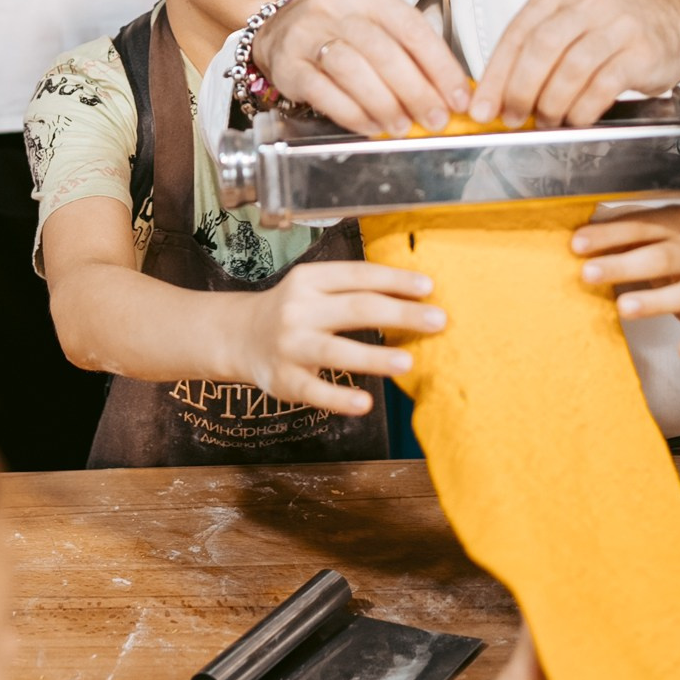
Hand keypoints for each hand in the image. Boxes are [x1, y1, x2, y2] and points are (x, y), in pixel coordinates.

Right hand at [229, 262, 444, 416]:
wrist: (240, 336)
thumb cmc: (295, 311)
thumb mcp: (315, 289)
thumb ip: (355, 290)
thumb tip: (416, 295)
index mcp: (310, 280)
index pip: (358, 276)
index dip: (394, 279)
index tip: (429, 286)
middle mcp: (298, 309)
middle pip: (354, 309)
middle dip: (399, 313)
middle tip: (439, 320)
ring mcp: (290, 346)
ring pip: (336, 351)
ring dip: (373, 356)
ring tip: (408, 362)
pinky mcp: (285, 380)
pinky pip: (315, 391)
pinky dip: (340, 399)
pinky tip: (366, 404)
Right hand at [255, 0, 469, 136]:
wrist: (279, 31)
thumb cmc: (340, 32)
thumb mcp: (376, 26)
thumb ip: (411, 53)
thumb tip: (451, 94)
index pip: (412, 28)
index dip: (440, 66)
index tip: (458, 97)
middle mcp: (335, 6)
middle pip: (383, 50)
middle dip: (415, 90)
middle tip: (435, 119)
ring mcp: (307, 34)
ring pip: (352, 69)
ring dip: (383, 103)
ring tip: (402, 126)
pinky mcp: (287, 63)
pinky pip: (322, 91)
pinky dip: (351, 113)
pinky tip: (371, 126)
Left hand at [471, 0, 679, 128]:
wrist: (677, 22)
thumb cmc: (616, 29)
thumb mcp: (570, 25)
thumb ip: (535, 52)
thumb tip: (495, 94)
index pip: (517, 34)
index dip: (495, 75)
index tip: (483, 107)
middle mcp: (587, 3)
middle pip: (541, 48)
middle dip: (519, 90)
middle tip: (512, 117)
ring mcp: (618, 25)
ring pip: (571, 69)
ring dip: (551, 103)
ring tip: (546, 120)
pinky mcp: (641, 51)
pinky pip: (603, 85)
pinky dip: (583, 108)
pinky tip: (576, 118)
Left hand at [573, 205, 679, 357]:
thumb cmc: (655, 240)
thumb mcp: (634, 226)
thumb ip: (608, 226)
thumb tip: (570, 231)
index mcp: (679, 220)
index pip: (641, 224)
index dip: (608, 234)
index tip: (577, 244)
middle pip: (661, 258)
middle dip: (622, 266)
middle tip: (589, 274)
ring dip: (654, 301)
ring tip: (623, 307)